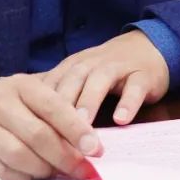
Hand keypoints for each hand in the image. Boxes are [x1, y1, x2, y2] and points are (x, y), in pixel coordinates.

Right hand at [0, 75, 102, 179]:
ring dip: (45, 169)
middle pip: (38, 135)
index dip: (77, 129)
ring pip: (20, 157)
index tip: (96, 148)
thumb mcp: (31, 92)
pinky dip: (24, 179)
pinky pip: (3, 174)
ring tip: (58, 171)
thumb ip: (59, 108)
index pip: (53, 106)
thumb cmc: (8, 102)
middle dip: (65, 156)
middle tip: (83, 169)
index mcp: (20, 85)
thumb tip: (91, 139)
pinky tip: (34, 175)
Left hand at [40, 31, 169, 125]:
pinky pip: (134, 87)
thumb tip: (34, 125)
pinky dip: (128, 102)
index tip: (32, 129)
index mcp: (73, 66)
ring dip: (90, 101)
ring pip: (100, 81)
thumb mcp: (81, 79)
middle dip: (62, 105)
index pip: (53, 84)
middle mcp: (92, 63)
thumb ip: (62, 97)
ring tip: (83, 125)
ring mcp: (118, 67)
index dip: (41, 105)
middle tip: (54, 132)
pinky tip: (121, 120)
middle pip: (73, 80)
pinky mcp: (142, 75)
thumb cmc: (107, 70)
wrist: (148, 48)